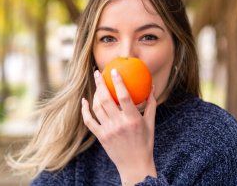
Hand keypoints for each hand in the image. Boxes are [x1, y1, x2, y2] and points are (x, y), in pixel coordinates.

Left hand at [81, 69, 156, 184]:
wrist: (134, 165)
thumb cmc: (145, 143)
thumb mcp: (151, 123)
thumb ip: (151, 104)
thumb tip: (152, 86)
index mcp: (133, 120)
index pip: (124, 96)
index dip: (118, 82)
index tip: (114, 71)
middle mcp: (119, 124)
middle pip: (106, 99)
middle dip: (100, 83)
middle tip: (98, 73)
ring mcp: (108, 131)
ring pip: (97, 108)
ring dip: (94, 94)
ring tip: (96, 84)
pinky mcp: (100, 137)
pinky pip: (89, 121)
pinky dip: (85, 110)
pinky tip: (84, 101)